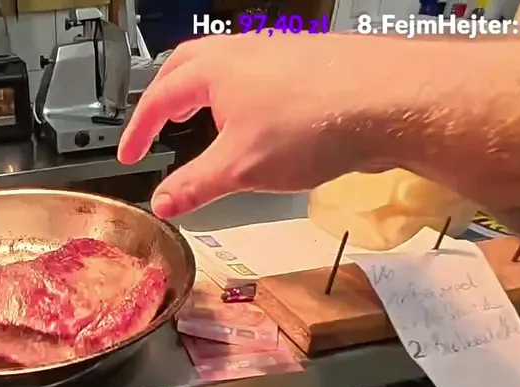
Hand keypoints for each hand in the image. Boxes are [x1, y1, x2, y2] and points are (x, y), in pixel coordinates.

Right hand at [118, 34, 399, 217]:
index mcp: (213, 69)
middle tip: (159, 122)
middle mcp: (243, 50)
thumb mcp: (241, 168)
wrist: (389, 99)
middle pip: (187, 67)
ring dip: (207, 93)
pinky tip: (263, 123)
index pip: (158, 98)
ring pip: (228, 66)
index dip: (138, 130)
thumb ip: (195, 186)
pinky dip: (245, 95)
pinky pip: (263, 74)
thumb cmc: (315, 122)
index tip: (130, 153)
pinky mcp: (311, 62)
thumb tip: (164, 202)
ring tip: (207, 121)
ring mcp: (279, 50)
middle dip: (167, 97)